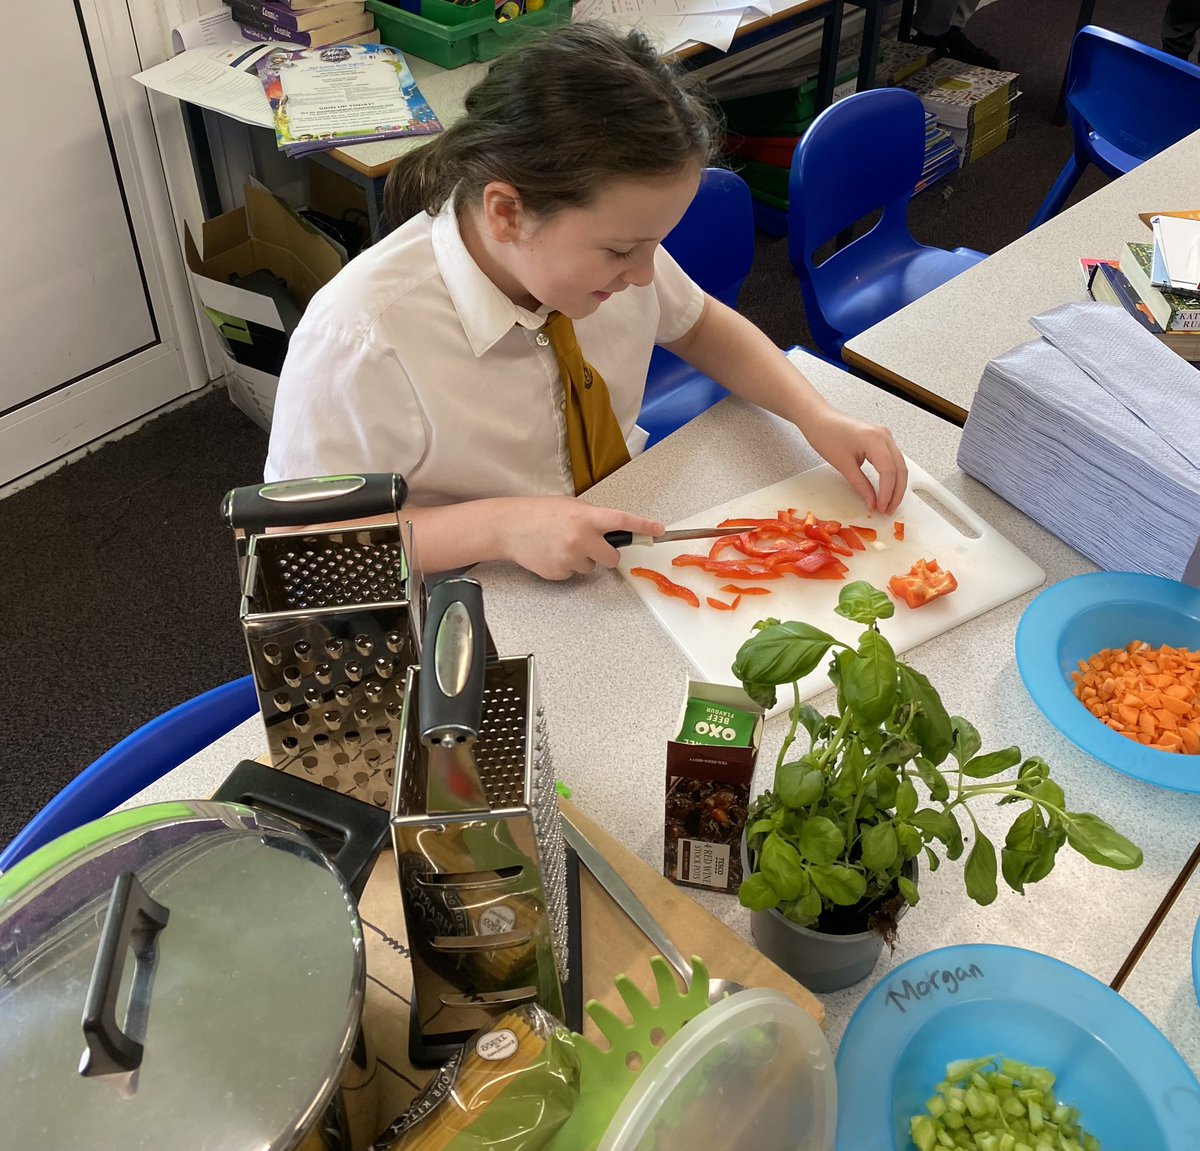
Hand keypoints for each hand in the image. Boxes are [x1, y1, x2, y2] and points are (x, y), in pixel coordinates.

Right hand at [500, 498, 663, 580]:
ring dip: (582, 559)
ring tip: (560, 545)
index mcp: (587, 517)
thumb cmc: (539, 514)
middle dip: (605, 554)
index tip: (659, 531)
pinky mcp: (559, 572)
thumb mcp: (570, 507)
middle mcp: (582, 537)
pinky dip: (566, 566)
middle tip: (589, 545)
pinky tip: (551, 554)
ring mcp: (571, 557)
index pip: (623, 521)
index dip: (644, 527)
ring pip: (591, 567)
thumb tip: (612, 529)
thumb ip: (592, 518)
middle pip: (612, 557)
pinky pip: (573, 574)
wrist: (509, 527)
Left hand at [798, 406, 907, 513]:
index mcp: (875, 440)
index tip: (882, 508)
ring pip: (899, 465)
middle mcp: (885, 435)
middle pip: (900, 469)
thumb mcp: (843, 465)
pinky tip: (888, 488)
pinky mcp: (881, 438)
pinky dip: (892, 475)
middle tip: (888, 510)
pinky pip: (893, 459)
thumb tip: (872, 502)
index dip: (887, 493)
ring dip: (896, 485)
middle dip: (896, 492)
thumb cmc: (826, 435)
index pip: (889, 472)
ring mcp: (885, 435)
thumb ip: (861, 485)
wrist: (818, 418)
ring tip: (888, 503)